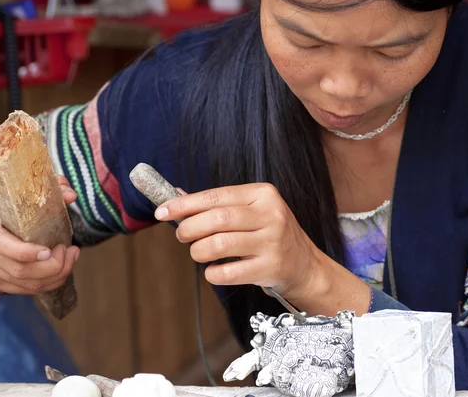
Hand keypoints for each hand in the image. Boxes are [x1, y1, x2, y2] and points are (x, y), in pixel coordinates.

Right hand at [0, 175, 79, 293]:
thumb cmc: (5, 209)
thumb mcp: (20, 195)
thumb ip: (49, 190)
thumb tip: (70, 195)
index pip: (0, 246)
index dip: (25, 252)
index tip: (48, 249)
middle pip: (20, 271)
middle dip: (53, 265)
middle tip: (69, 250)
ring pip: (27, 284)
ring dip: (57, 275)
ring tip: (71, 256)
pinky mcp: (0, 283)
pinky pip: (28, 290)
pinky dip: (51, 283)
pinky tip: (63, 268)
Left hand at [154, 183, 326, 299]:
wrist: (305, 265)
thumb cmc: (270, 235)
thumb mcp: (252, 212)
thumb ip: (217, 205)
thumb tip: (175, 198)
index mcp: (264, 194)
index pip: (216, 196)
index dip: (184, 205)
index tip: (162, 212)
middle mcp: (271, 215)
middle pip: (216, 219)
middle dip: (189, 229)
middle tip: (182, 236)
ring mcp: (273, 242)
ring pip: (219, 245)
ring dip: (198, 251)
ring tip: (199, 253)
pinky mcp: (270, 268)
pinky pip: (227, 273)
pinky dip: (213, 273)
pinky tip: (215, 270)